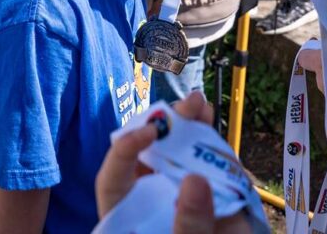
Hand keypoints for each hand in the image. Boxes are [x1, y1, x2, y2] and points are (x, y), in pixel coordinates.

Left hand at [96, 92, 249, 232]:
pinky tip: (212, 121)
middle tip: (186, 105)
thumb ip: (189, 227)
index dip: (124, 150)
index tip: (149, 131)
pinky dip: (212, 141)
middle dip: (165, 126)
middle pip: (150, 158)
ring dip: (190, 125)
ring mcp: (184, 196)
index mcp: (132, 219)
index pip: (113, 180)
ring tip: (200, 105)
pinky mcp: (213, 194)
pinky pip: (209, 163)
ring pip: (181, 154)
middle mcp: (155, 202)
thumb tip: (196, 180)